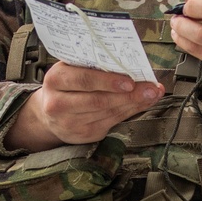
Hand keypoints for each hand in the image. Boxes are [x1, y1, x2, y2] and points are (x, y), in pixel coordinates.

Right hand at [4, 61, 161, 151]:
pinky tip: (141, 104)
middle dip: (129, 95)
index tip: (130, 81)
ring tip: (152, 94)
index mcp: (56, 79)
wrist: (50, 112)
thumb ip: (96, 67)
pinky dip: (128, 112)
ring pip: (107, 112)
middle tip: (151, 89)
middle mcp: (58, 103)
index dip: (108, 81)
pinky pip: (110, 123)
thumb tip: (133, 65)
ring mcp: (70, 123)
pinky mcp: (82, 135)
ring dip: (133, 104)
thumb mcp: (73, 70)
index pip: (84, 80)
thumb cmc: (68, 84)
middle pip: (98, 100)